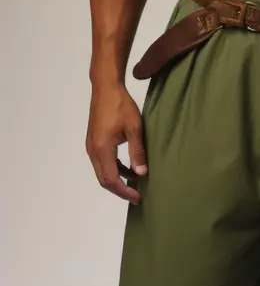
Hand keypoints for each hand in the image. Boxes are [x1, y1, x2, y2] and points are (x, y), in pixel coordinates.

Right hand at [86, 84, 146, 204]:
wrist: (106, 88)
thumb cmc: (120, 104)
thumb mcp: (134, 127)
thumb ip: (137, 151)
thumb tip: (141, 173)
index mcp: (102, 149)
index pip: (111, 179)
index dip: (124, 191)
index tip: (137, 197)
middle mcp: (93, 150)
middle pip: (104, 179)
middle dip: (120, 190)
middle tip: (136, 196)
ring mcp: (92, 146)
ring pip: (102, 171)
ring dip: (117, 179)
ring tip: (135, 184)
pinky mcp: (94, 141)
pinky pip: (102, 162)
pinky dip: (115, 168)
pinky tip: (129, 168)